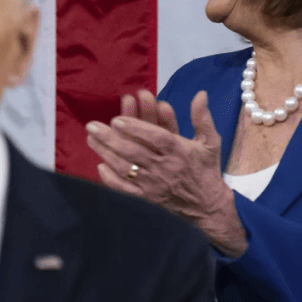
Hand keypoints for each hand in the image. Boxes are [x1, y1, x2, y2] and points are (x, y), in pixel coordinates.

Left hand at [86, 91, 246, 255]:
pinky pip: (125, 189)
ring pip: (125, 168)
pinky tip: (100, 166)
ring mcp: (153, 184)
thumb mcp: (210, 142)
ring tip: (91, 139)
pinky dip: (111, 179)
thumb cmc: (206, 170)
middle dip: (111, 138)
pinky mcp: (146, 199)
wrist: (208, 208)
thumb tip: (200, 93)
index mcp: (179, 151)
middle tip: (92, 125)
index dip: (136, 128)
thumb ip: (202, 118)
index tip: (117, 119)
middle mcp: (165, 167)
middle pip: (134, 151)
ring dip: (106, 153)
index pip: (156, 138)